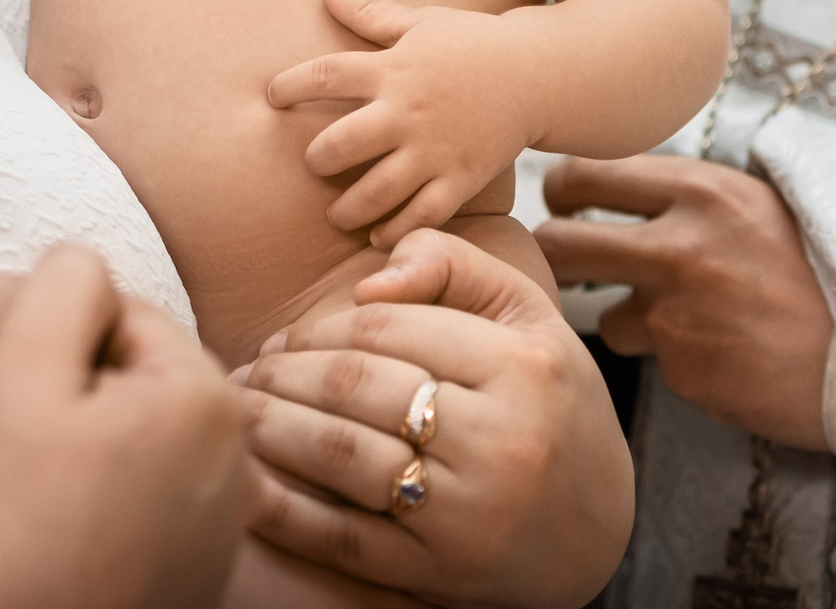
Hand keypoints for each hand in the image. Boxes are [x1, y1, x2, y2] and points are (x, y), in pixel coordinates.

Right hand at [0, 247, 247, 608]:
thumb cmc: (7, 510)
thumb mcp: (20, 366)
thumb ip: (64, 283)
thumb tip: (87, 260)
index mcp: (209, 399)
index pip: (130, 320)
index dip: (66, 346)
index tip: (34, 399)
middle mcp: (242, 460)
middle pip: (151, 379)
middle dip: (95, 394)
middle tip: (42, 446)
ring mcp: (231, 524)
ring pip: (157, 438)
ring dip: (110, 445)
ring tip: (57, 491)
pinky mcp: (209, 571)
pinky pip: (165, 499)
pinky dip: (126, 501)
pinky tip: (79, 528)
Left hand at [236, 230, 632, 608]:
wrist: (596, 529)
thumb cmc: (549, 404)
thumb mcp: (525, 316)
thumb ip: (454, 264)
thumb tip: (373, 277)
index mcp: (521, 368)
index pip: (387, 328)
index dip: (319, 327)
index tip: (284, 338)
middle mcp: (500, 440)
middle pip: (356, 388)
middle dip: (283, 375)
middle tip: (246, 372)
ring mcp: (468, 513)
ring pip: (341, 457)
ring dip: (270, 429)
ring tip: (239, 412)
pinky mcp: (439, 572)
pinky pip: (342, 540)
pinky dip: (283, 512)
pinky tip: (243, 484)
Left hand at [266, 0, 532, 248]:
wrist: (536, 74)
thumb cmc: (472, 44)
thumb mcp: (421, 21)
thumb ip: (370, 13)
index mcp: (392, 68)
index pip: (325, 75)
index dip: (290, 86)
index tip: (272, 97)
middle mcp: (407, 111)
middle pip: (341, 144)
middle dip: (317, 160)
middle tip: (315, 165)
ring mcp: (434, 148)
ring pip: (376, 190)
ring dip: (347, 209)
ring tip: (337, 214)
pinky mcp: (461, 178)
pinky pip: (422, 215)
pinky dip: (396, 231)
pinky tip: (378, 236)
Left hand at [535, 155, 832, 449]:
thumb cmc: (827, 274)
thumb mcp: (763, 205)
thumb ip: (692, 196)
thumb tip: (618, 184)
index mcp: (701, 192)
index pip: (587, 173)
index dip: (563, 189)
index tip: (563, 200)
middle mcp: (678, 248)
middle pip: (561, 243)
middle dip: (555, 254)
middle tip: (567, 261)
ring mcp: (676, 316)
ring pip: (605, 316)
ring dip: (633, 322)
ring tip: (695, 322)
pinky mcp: (685, 372)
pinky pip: (657, 363)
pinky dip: (680, 361)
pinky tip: (729, 355)